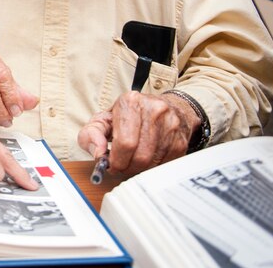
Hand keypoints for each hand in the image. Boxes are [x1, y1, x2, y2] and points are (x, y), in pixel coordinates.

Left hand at [77, 91, 198, 175]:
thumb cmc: (130, 116)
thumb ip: (91, 134)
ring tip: (131, 162)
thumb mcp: (104, 119)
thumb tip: (98, 154)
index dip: (116, 160)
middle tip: (120, 167)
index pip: (124, 142)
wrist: (164, 108)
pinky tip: (146, 159)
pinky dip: (152, 168)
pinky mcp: (181, 141)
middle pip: (139, 155)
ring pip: (152, 162)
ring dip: (138, 169)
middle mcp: (153, 110)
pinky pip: (164, 165)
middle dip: (126, 167)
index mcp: (130, 102)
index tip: (110, 164)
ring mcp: (170, 125)